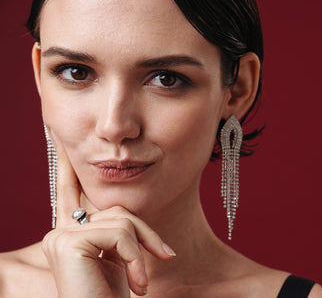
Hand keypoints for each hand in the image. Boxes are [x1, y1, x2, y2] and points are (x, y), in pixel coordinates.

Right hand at [41, 128, 174, 296]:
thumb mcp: (122, 259)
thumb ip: (119, 232)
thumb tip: (127, 216)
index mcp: (71, 235)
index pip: (69, 192)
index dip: (65, 163)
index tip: (58, 135)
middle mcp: (59, 233)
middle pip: (116, 209)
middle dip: (146, 235)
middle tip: (166, 256)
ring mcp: (60, 237)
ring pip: (122, 219)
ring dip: (145, 249)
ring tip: (142, 282)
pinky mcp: (67, 243)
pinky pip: (120, 233)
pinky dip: (138, 257)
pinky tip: (137, 284)